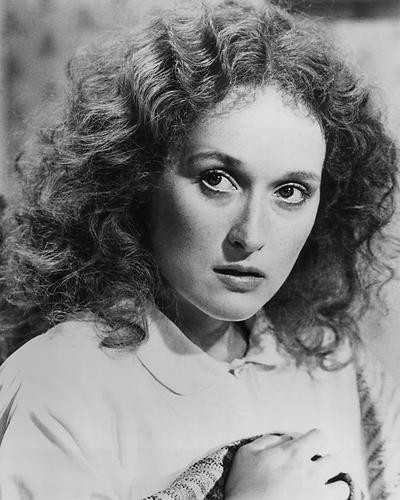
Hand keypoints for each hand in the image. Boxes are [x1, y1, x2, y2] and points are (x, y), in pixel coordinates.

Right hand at [225, 429, 349, 499]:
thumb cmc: (244, 486)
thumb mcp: (247, 453)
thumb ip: (268, 440)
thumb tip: (286, 438)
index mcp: (294, 454)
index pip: (320, 436)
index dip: (314, 439)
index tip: (308, 445)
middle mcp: (310, 473)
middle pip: (335, 461)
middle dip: (326, 463)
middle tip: (315, 468)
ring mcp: (317, 496)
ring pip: (342, 488)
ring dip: (334, 486)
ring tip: (322, 489)